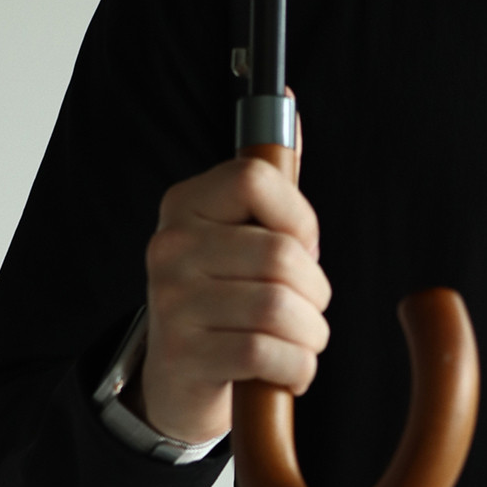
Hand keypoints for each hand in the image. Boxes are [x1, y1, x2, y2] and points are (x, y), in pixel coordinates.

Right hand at [135, 89, 331, 444]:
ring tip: (301, 341)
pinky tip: (288, 370)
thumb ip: (267, 181)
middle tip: (308, 309)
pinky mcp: (186, 354)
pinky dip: (296, 368)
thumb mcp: (238, 236)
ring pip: (280, 308)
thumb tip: (286, 106)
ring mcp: (173, 301)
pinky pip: (267, 353)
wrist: (176, 381)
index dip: (301, 218)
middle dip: (316, 292)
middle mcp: (171, 246)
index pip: (256, 178)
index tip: (305, 248)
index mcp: (186, 205)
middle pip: (282, 256)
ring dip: (311, 334)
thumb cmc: (223, 301)